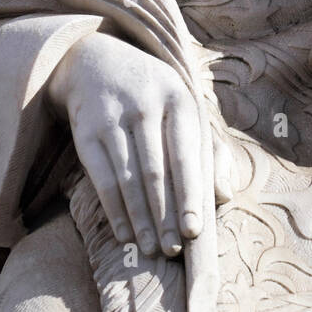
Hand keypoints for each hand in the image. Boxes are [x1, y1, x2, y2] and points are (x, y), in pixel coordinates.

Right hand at [47, 32, 206, 256]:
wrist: (97, 60)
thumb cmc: (155, 97)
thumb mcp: (187, 110)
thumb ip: (212, 151)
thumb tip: (225, 195)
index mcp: (179, 99)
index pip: (185, 154)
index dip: (189, 194)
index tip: (193, 230)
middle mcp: (145, 105)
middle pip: (155, 170)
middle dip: (164, 215)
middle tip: (172, 251)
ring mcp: (113, 117)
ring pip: (128, 177)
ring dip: (140, 218)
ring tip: (150, 250)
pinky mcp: (86, 130)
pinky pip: (101, 177)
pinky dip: (113, 209)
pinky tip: (124, 233)